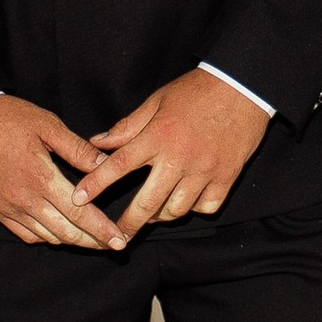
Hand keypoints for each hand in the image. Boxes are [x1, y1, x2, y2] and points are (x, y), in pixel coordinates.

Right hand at [0, 91, 128, 250]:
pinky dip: (47, 237)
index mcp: (41, 178)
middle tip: (113, 245)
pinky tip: (59, 231)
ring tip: (91, 239)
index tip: (120, 241)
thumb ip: (78, 149)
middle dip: (93, 242)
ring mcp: (9, 208)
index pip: (81, 213)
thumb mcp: (47, 125)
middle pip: (67, 233)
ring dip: (72, 241)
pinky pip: (27, 235)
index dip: (103, 229)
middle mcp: (25, 200)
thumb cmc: (6, 118)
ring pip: (48, 237)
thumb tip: (107, 165)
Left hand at [79, 69, 268, 238]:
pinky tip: (188, 202)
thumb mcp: (157, 101)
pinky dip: (195, 208)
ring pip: (177, 209)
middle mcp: (179, 158)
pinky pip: (207, 207)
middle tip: (116, 235)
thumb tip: (98, 142)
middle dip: (128, 223)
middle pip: (147, 202)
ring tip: (153, 213)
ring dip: (161, 215)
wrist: (243, 86)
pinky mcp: (226, 177)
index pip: (118, 165)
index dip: (96, 184)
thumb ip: (128, 126)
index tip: (78, 199)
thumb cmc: (197, 90)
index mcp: (158, 136)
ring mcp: (205, 171)